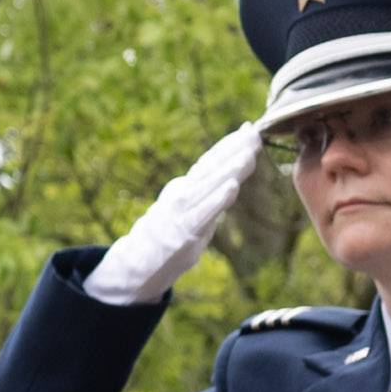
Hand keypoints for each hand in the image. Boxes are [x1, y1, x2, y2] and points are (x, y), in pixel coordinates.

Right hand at [88, 125, 272, 307]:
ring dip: (230, 168)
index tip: (248, 129)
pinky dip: (218, 198)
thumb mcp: (186, 210)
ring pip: (210, 185)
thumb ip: (205, 197)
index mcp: (185, 187)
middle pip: (212, 167)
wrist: (135, 262)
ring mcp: (182, 211)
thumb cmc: (165, 237)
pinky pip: (204, 212)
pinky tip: (232, 186)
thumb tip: (228, 183)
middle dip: (234, 148)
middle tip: (254, 131)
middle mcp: (182, 193)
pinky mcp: (183, 231)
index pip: (210, 162)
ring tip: (248, 153)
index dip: (229, 145)